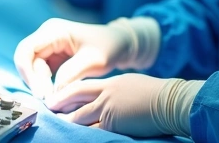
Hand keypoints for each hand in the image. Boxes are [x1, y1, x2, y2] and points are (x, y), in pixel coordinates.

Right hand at [13, 17, 159, 98]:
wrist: (119, 44)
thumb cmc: (109, 48)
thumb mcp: (94, 60)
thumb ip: (71, 74)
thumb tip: (51, 92)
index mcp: (54, 31)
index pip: (26, 50)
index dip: (28, 73)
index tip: (41, 94)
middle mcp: (46, 37)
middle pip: (26, 61)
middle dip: (34, 82)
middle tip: (49, 100)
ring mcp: (48, 47)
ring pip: (31, 69)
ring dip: (39, 85)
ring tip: (55, 98)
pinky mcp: (52, 58)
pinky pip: (40, 73)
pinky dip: (45, 85)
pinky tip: (57, 94)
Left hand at [47, 74, 202, 137]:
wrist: (170, 101)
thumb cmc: (158, 95)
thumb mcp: (133, 87)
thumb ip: (118, 92)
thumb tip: (112, 100)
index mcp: (111, 83)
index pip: (83, 87)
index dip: (68, 92)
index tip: (57, 97)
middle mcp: (106, 93)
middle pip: (76, 97)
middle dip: (60, 103)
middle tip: (49, 108)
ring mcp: (108, 108)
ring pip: (80, 115)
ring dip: (68, 121)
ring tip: (57, 124)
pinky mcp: (113, 123)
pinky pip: (93, 130)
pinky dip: (83, 133)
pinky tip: (74, 136)